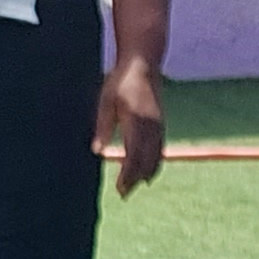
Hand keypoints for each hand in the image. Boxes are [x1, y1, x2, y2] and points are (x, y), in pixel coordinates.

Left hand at [93, 52, 163, 194]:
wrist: (144, 64)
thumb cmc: (121, 81)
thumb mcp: (106, 101)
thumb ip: (103, 126)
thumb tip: (97, 151)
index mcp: (136, 121)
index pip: (133, 156)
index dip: (127, 175)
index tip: (119, 188)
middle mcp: (151, 127)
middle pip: (146, 161)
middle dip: (135, 179)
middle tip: (123, 194)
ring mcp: (159, 126)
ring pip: (156, 158)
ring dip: (146, 174)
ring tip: (135, 186)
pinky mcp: (162, 125)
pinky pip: (160, 150)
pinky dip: (154, 164)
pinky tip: (148, 172)